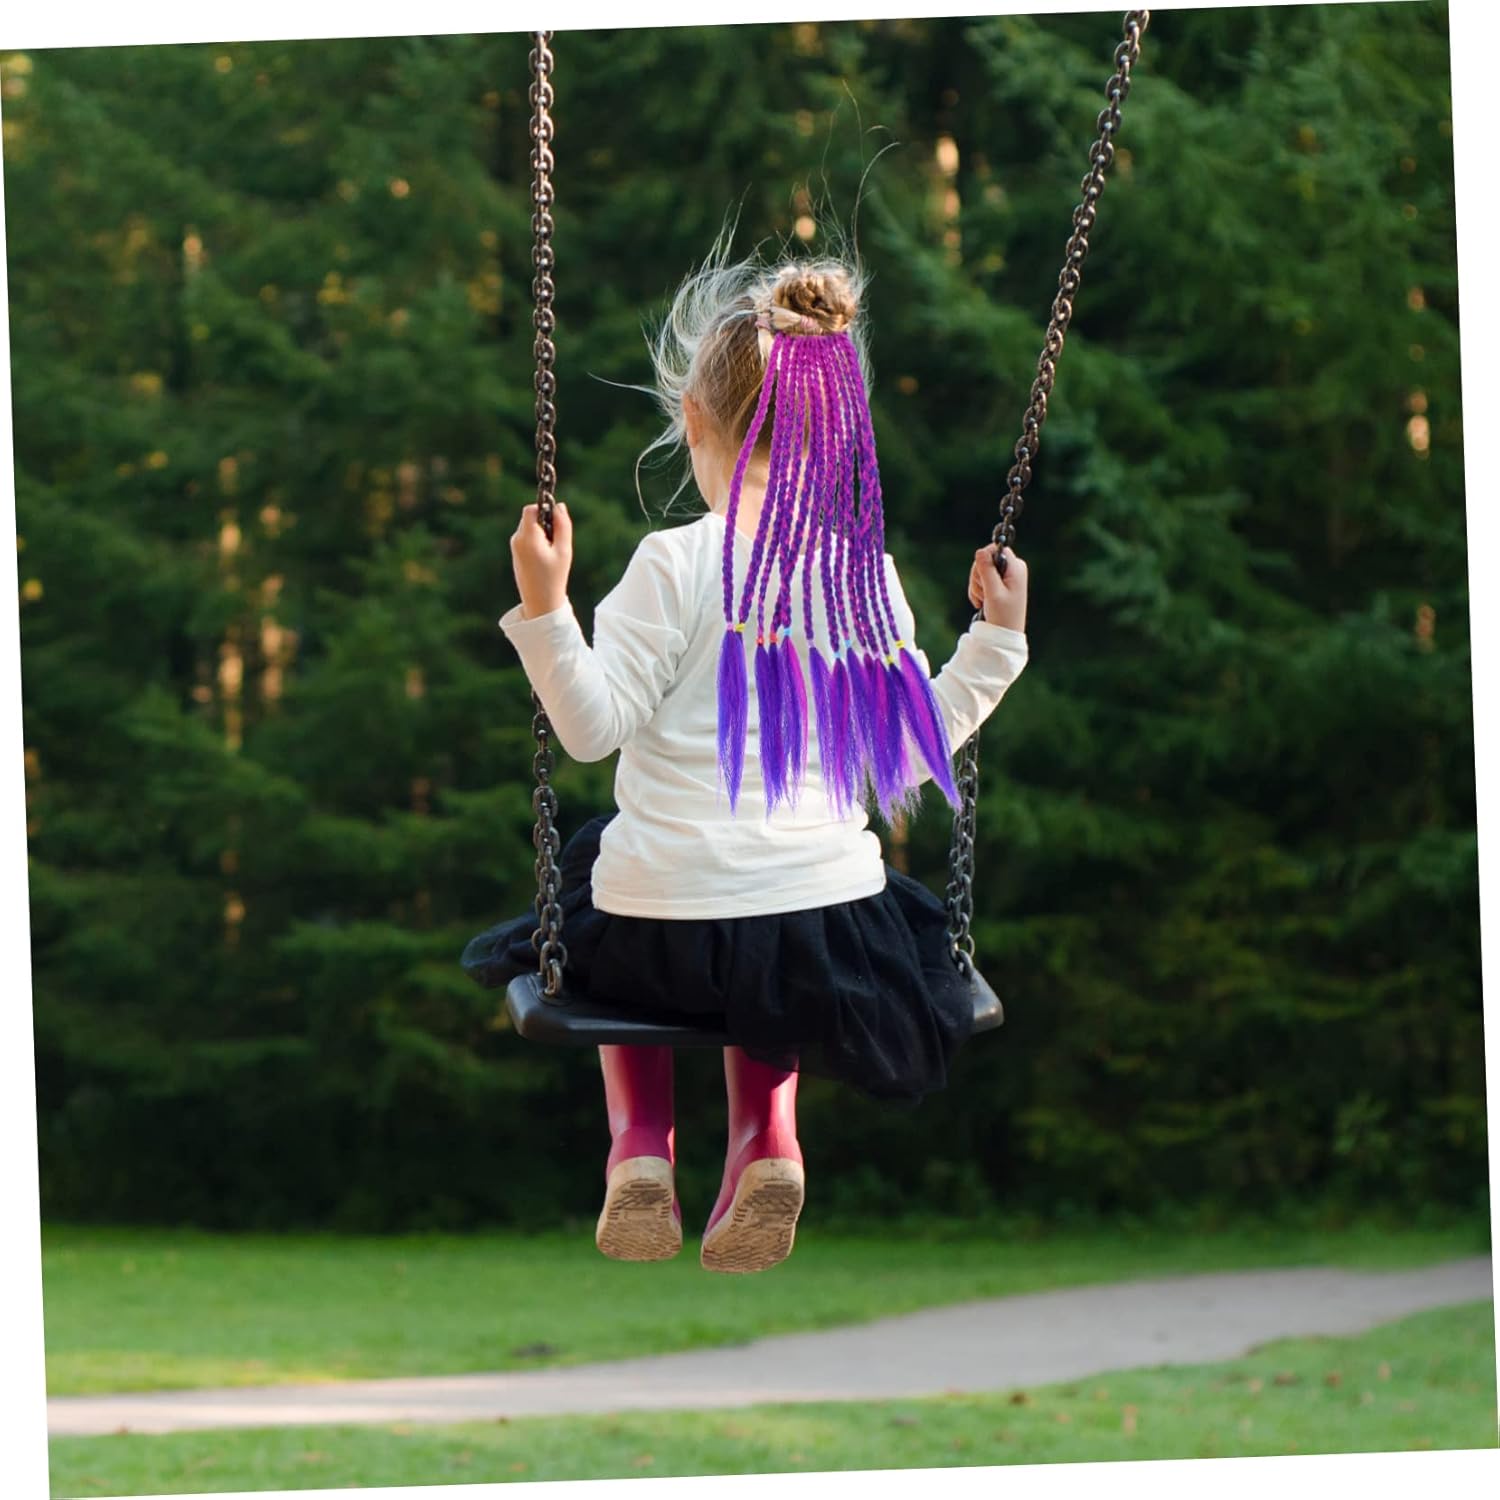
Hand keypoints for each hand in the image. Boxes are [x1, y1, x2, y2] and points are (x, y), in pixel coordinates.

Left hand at [511, 501, 572, 619]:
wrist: (540, 603)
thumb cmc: (555, 577)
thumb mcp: (564, 550)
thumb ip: (563, 525)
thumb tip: (560, 506)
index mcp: (528, 538)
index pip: (531, 510)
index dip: (544, 508)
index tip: (556, 518)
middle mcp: (517, 540)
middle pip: (530, 518)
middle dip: (544, 522)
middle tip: (557, 541)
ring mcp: (515, 547)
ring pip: (529, 528)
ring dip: (542, 533)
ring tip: (552, 553)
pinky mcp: (516, 554)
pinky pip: (527, 538)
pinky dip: (537, 541)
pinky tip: (545, 559)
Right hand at [967, 544, 1027, 632]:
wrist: (1004, 635)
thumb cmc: (1003, 616)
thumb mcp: (993, 592)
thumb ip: (987, 571)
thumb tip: (980, 551)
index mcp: (1016, 568)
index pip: (996, 549)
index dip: (984, 560)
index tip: (983, 577)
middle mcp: (1013, 569)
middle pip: (986, 559)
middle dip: (978, 576)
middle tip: (984, 593)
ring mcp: (1006, 576)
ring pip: (980, 570)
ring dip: (977, 585)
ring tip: (984, 600)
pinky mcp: (998, 584)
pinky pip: (981, 579)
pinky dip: (977, 590)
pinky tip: (982, 602)